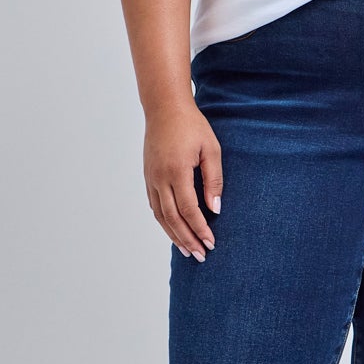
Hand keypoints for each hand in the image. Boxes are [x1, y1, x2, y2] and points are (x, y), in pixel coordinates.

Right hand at [143, 104, 221, 262]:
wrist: (164, 108)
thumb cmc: (192, 126)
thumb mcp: (211, 149)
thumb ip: (214, 180)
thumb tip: (215, 210)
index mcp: (177, 171)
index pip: (189, 210)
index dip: (200, 229)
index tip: (211, 243)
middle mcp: (160, 178)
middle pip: (173, 218)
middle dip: (188, 239)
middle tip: (201, 255)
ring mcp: (151, 178)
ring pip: (161, 215)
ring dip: (174, 235)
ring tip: (187, 250)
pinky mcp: (148, 177)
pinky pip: (155, 205)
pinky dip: (164, 221)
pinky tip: (173, 230)